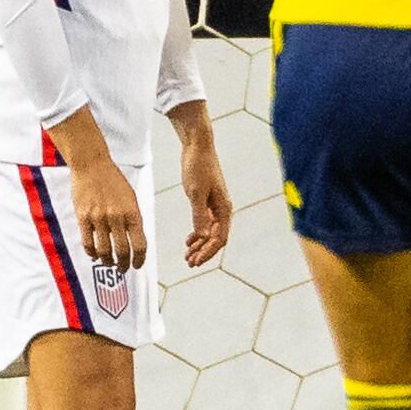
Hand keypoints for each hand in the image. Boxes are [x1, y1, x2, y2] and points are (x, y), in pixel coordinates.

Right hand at [69, 150, 147, 274]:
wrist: (92, 165)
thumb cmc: (113, 181)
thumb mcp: (130, 198)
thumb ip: (133, 219)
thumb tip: (135, 241)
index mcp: (132, 212)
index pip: (139, 245)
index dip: (139, 260)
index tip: (137, 265)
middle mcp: (117, 217)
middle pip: (122, 252)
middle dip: (124, 265)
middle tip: (123, 269)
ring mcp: (99, 218)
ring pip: (104, 251)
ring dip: (108, 262)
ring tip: (109, 263)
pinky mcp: (83, 217)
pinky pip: (88, 243)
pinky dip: (92, 253)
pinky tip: (95, 255)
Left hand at [177, 119, 232, 264]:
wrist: (197, 147)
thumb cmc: (198, 167)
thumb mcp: (195, 192)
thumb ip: (199, 215)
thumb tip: (202, 237)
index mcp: (224, 208)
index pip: (220, 238)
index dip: (208, 252)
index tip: (195, 261)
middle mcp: (222, 209)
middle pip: (216, 238)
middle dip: (204, 252)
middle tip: (188, 263)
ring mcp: (215, 205)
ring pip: (210, 232)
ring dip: (200, 245)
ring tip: (187, 255)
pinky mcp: (207, 201)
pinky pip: (205, 223)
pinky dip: (198, 233)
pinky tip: (188, 240)